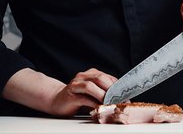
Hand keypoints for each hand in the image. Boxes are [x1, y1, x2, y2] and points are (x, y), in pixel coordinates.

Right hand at [2, 67, 117, 116]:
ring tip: (110, 103)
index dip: (118, 87)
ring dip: (102, 95)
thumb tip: (121, 101)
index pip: (108, 77)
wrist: (56, 100)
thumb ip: (103, 94)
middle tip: (120, 100)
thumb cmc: (77, 98)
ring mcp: (76, 84)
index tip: (126, 97)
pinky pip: (83, 98)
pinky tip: (99, 108)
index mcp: (91, 74)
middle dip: (112, 90)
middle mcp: (83, 76)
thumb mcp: (92, 94)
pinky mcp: (70, 95)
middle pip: (100, 78)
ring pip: (91, 86)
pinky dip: (93, 103)